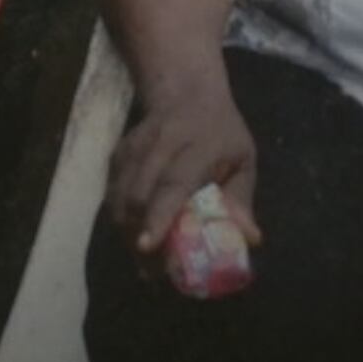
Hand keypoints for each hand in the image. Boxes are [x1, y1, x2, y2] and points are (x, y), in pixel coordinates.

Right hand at [107, 67, 259, 265]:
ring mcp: (133, 149)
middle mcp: (160, 145)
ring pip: (119, 197)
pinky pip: (111, 195)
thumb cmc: (220, 132)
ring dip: (128, 233)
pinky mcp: (117, 155)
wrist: (184, 90)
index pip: (173, 182)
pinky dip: (121, 220)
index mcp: (197, 145)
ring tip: (145, 262)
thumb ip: (241, 199)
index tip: (147, 245)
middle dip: (140, 237)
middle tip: (154, 271)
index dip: (159, 215)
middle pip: (138, 195)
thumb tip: (250, 240)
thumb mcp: (242, 159)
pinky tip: (136, 236)